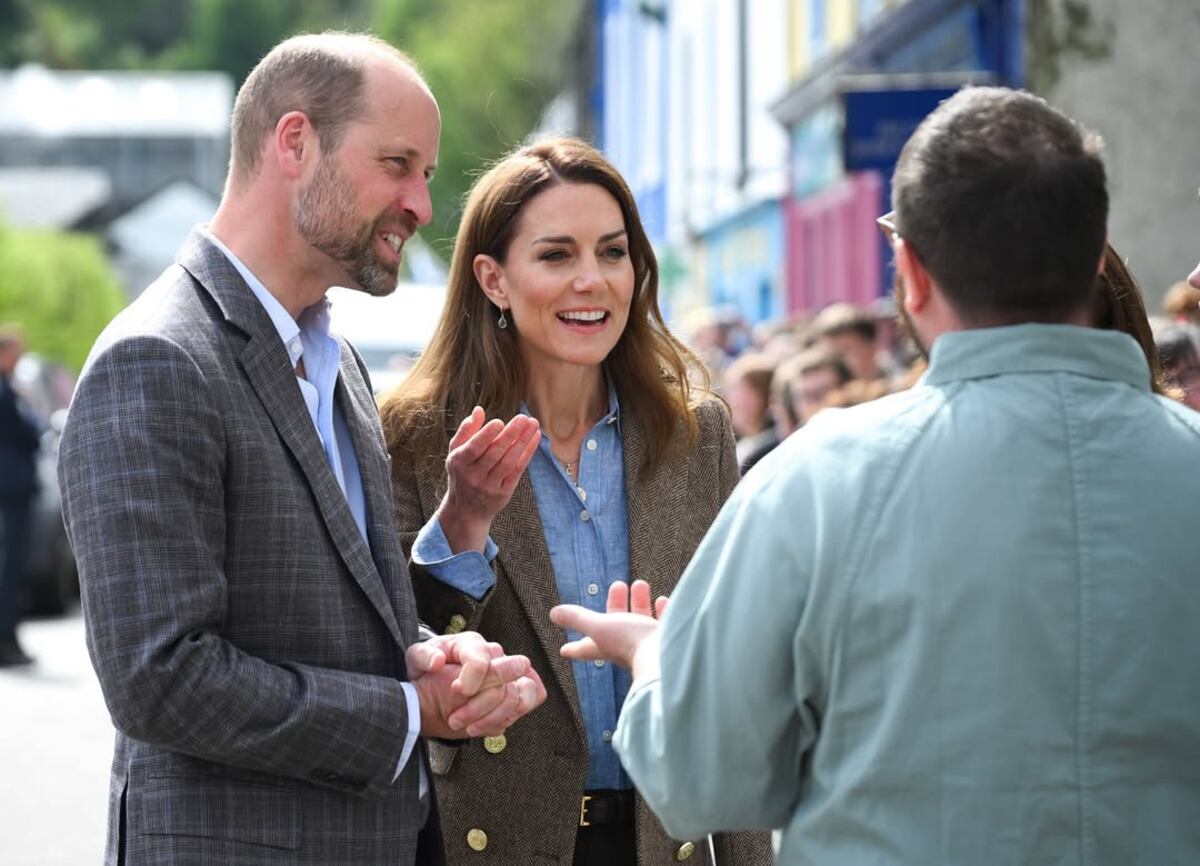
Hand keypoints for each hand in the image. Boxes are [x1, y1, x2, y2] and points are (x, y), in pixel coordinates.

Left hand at [407, 631, 547, 737]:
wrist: (436, 680)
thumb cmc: (428, 665)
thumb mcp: (416, 658)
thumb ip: (423, 656)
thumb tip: (437, 661)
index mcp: (471, 644)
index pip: (482, 657)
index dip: (473, 677)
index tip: (456, 692)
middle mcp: (495, 656)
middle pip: (509, 673)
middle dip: (483, 702)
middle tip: (455, 719)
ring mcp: (508, 673)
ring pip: (523, 691)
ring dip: (495, 716)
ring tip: (468, 729)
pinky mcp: (514, 690)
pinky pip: (530, 701)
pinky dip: (511, 716)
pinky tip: (486, 727)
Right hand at [436, 408, 539, 553]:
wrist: (466, 510)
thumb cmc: (462, 473)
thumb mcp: (456, 452)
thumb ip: (466, 431)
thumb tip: (479, 410)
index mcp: (459, 462)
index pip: (473, 448)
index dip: (486, 435)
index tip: (499, 421)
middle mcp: (473, 476)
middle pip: (494, 454)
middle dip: (510, 435)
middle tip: (523, 418)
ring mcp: (489, 485)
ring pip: (508, 462)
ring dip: (523, 442)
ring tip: (533, 424)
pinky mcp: (503, 492)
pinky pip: (517, 470)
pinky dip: (527, 453)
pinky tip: (535, 437)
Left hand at [550, 580, 665, 675]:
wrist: (664, 653)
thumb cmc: (630, 642)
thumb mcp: (599, 626)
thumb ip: (578, 619)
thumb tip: (554, 614)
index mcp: (606, 645)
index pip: (585, 648)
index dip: (574, 647)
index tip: (565, 650)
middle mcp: (625, 647)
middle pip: (617, 624)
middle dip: (616, 605)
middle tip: (617, 587)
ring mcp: (646, 644)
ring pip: (640, 619)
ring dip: (638, 601)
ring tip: (639, 584)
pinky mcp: (665, 639)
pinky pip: (664, 623)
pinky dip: (662, 610)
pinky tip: (662, 600)